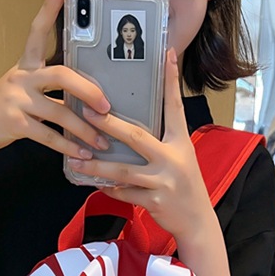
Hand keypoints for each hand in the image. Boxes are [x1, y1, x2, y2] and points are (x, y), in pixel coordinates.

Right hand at [0, 0, 111, 156]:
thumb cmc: (1, 106)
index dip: (49, 12)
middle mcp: (22, 78)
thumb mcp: (21, 87)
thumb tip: (84, 95)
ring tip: (101, 141)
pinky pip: (49, 136)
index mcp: (26, 65)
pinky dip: (68, 147)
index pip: (38, 32)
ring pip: (60, 112)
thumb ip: (49, 87)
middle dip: (88, 91)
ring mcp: (18, 100)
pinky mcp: (16, 123)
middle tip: (106, 106)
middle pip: (61, 75)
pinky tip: (82, 153)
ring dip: (84, 130)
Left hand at [66, 48, 215, 241]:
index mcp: (180, 143)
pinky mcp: (154, 202)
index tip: (168, 54)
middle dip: (109, 125)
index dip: (171, 80)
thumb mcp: (181, 156)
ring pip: (123, 171)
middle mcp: (172, 160)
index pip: (175, 107)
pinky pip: (125, 193)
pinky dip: (109, 189)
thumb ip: (162, 140)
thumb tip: (132, 125)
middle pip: (136, 137)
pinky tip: (95, 184)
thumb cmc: (185, 185)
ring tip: (77, 160)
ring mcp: (163, 182)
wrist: (197, 221)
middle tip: (87, 114)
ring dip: (98, 166)